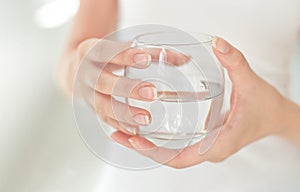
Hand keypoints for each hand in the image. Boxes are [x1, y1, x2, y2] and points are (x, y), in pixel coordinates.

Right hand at [62, 38, 188, 134]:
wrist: (77, 68)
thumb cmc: (106, 56)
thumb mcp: (120, 48)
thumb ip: (151, 52)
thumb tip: (185, 59)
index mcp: (90, 51)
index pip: (105, 51)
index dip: (124, 55)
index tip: (145, 59)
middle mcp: (85, 72)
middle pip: (102, 81)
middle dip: (127, 88)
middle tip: (152, 93)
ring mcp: (86, 93)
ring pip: (101, 105)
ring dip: (124, 113)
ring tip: (146, 119)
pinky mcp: (92, 108)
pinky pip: (104, 119)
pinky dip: (119, 125)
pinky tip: (135, 131)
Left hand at [111, 37, 285, 167]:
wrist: (275, 116)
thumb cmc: (265, 105)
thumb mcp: (251, 84)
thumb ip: (236, 63)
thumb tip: (219, 44)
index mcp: (218, 145)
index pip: (180, 159)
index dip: (155, 152)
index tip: (134, 140)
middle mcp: (209, 151)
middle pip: (169, 157)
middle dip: (143, 149)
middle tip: (117, 133)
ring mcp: (205, 147)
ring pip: (171, 153)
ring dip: (147, 145)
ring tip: (122, 130)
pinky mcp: (204, 140)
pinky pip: (178, 146)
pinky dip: (159, 141)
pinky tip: (144, 126)